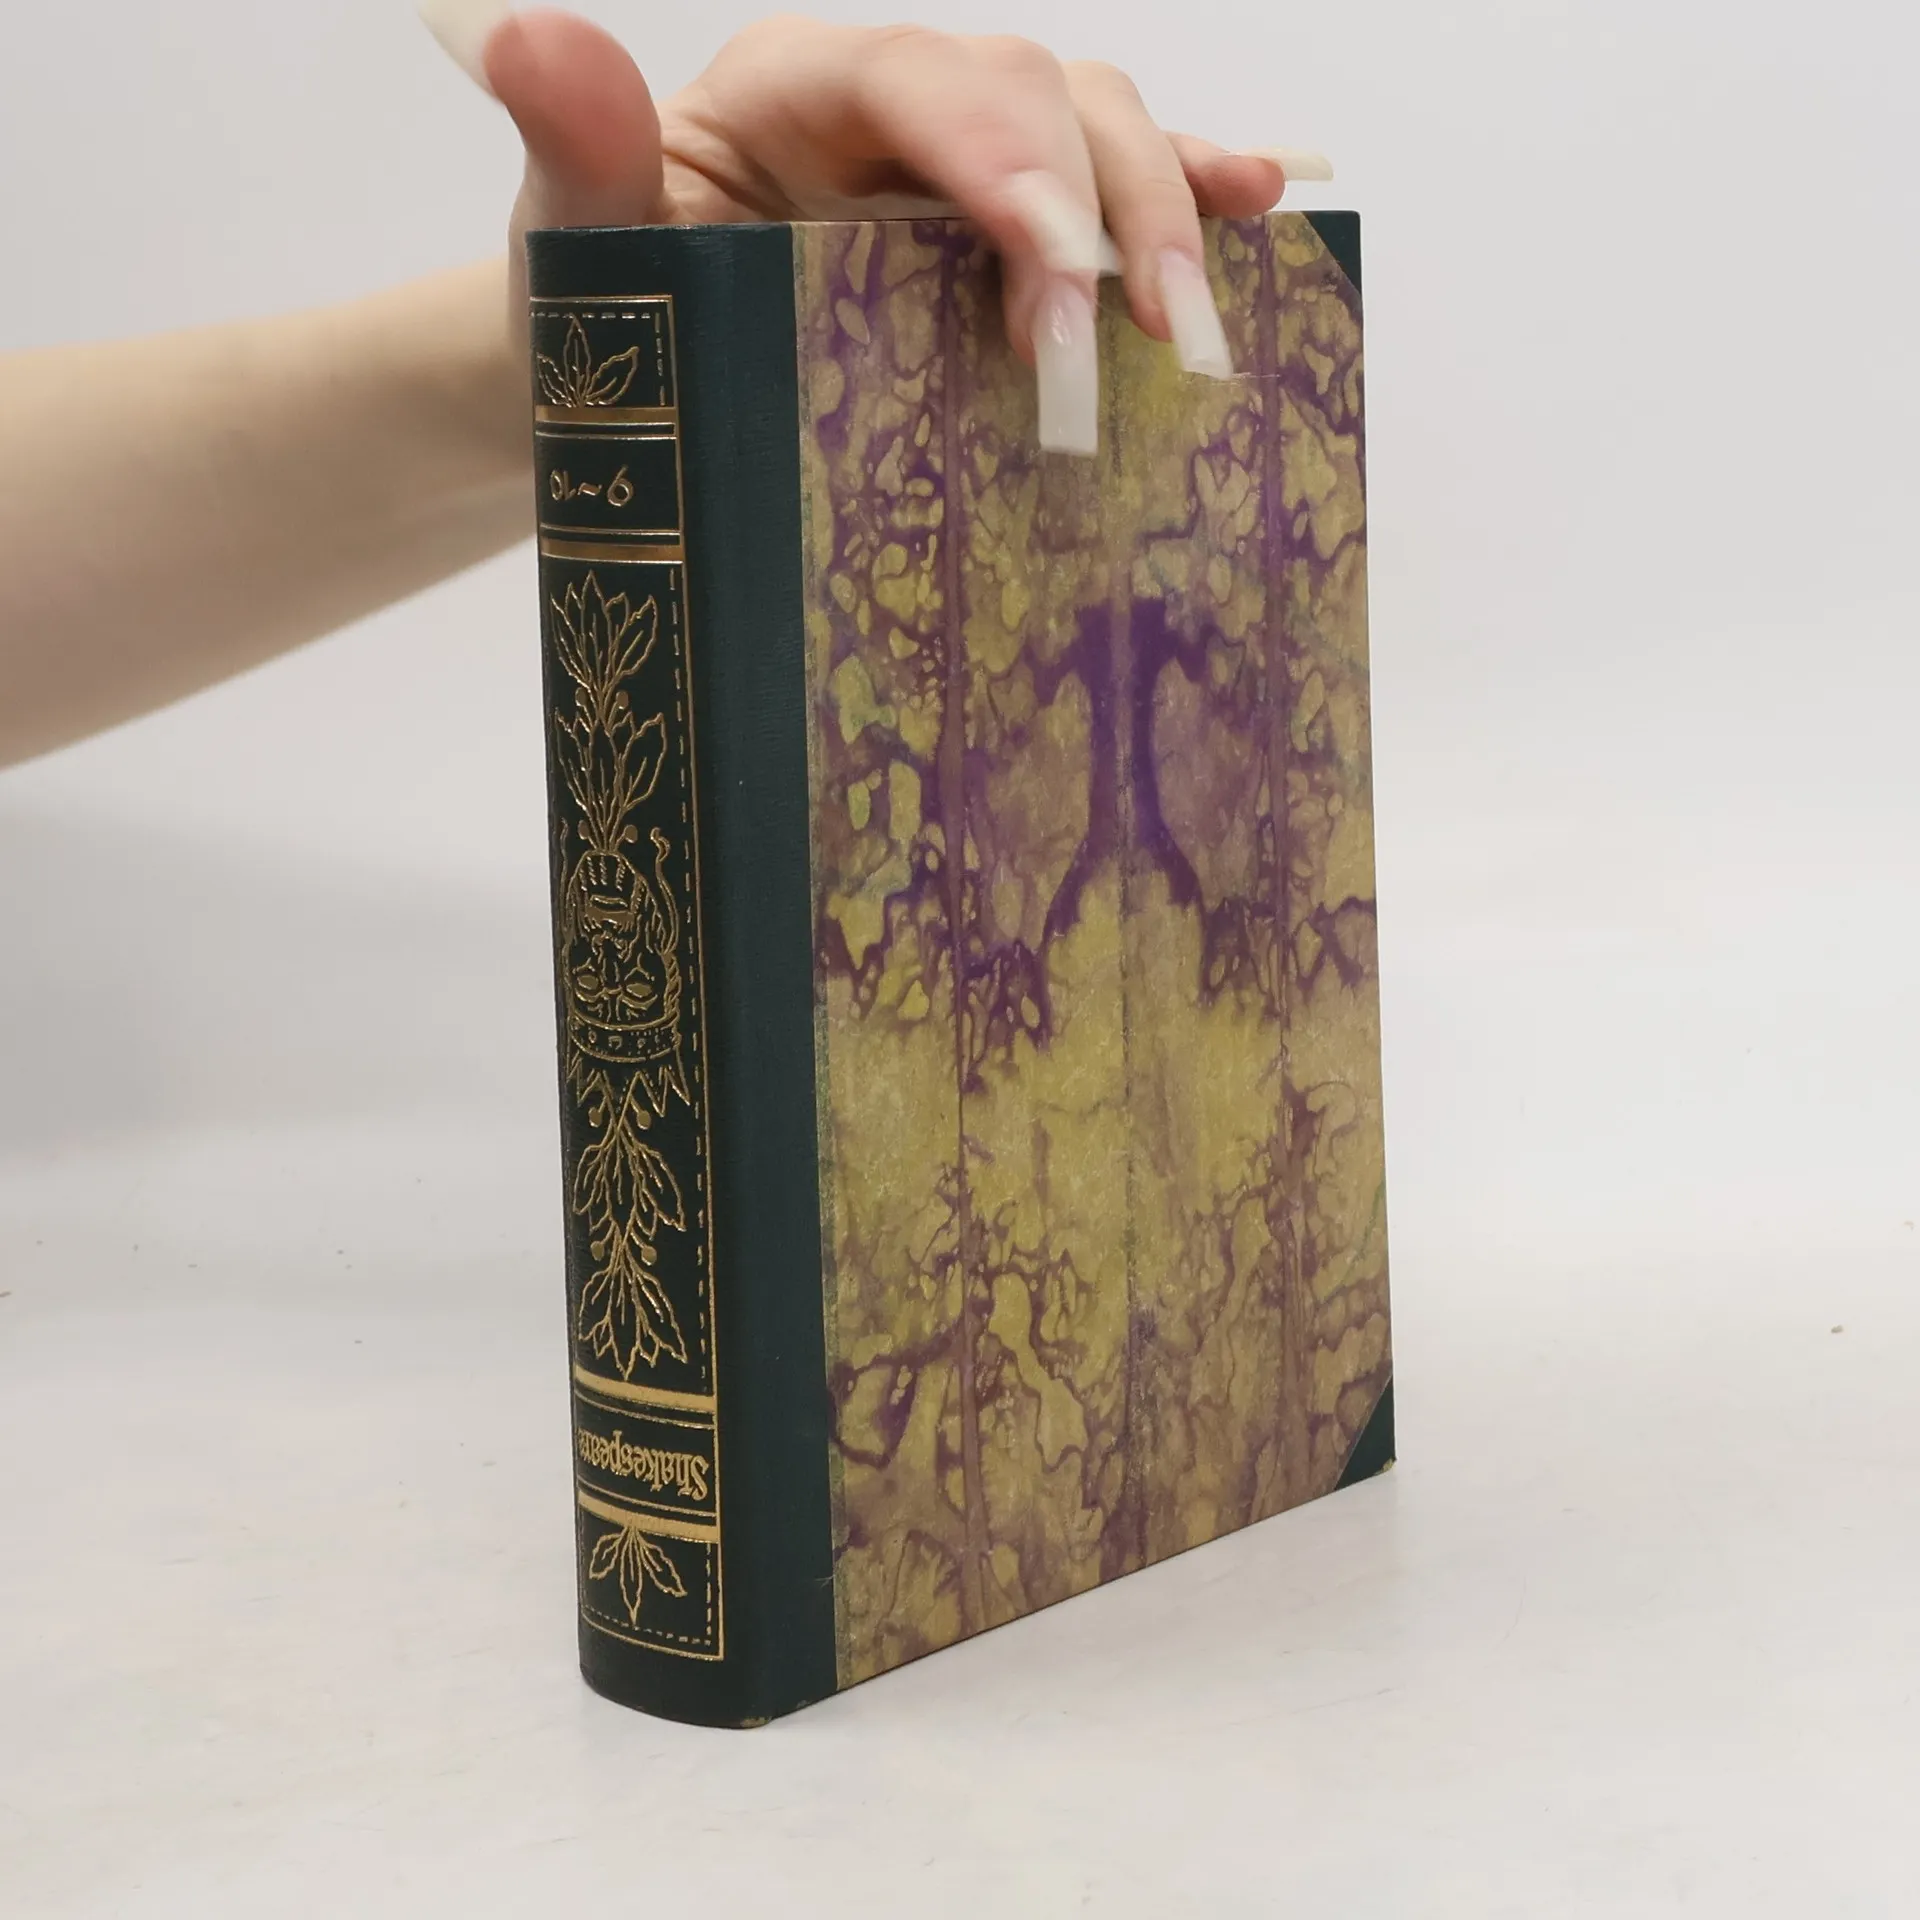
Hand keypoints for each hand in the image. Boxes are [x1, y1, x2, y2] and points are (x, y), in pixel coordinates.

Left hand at [421, 6, 1321, 446]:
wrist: (628, 377)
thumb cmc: (602, 313)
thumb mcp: (576, 246)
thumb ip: (573, 147)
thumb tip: (532, 38)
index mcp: (801, 86)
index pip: (931, 81)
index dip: (1008, 169)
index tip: (1049, 292)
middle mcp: (901, 102)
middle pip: (1039, 96)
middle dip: (1104, 216)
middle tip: (1137, 348)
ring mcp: (963, 163)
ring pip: (1095, 128)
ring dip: (1164, 216)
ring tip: (1194, 329)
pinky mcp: (1003, 227)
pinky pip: (1109, 187)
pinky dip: (1187, 192)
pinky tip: (1255, 210)